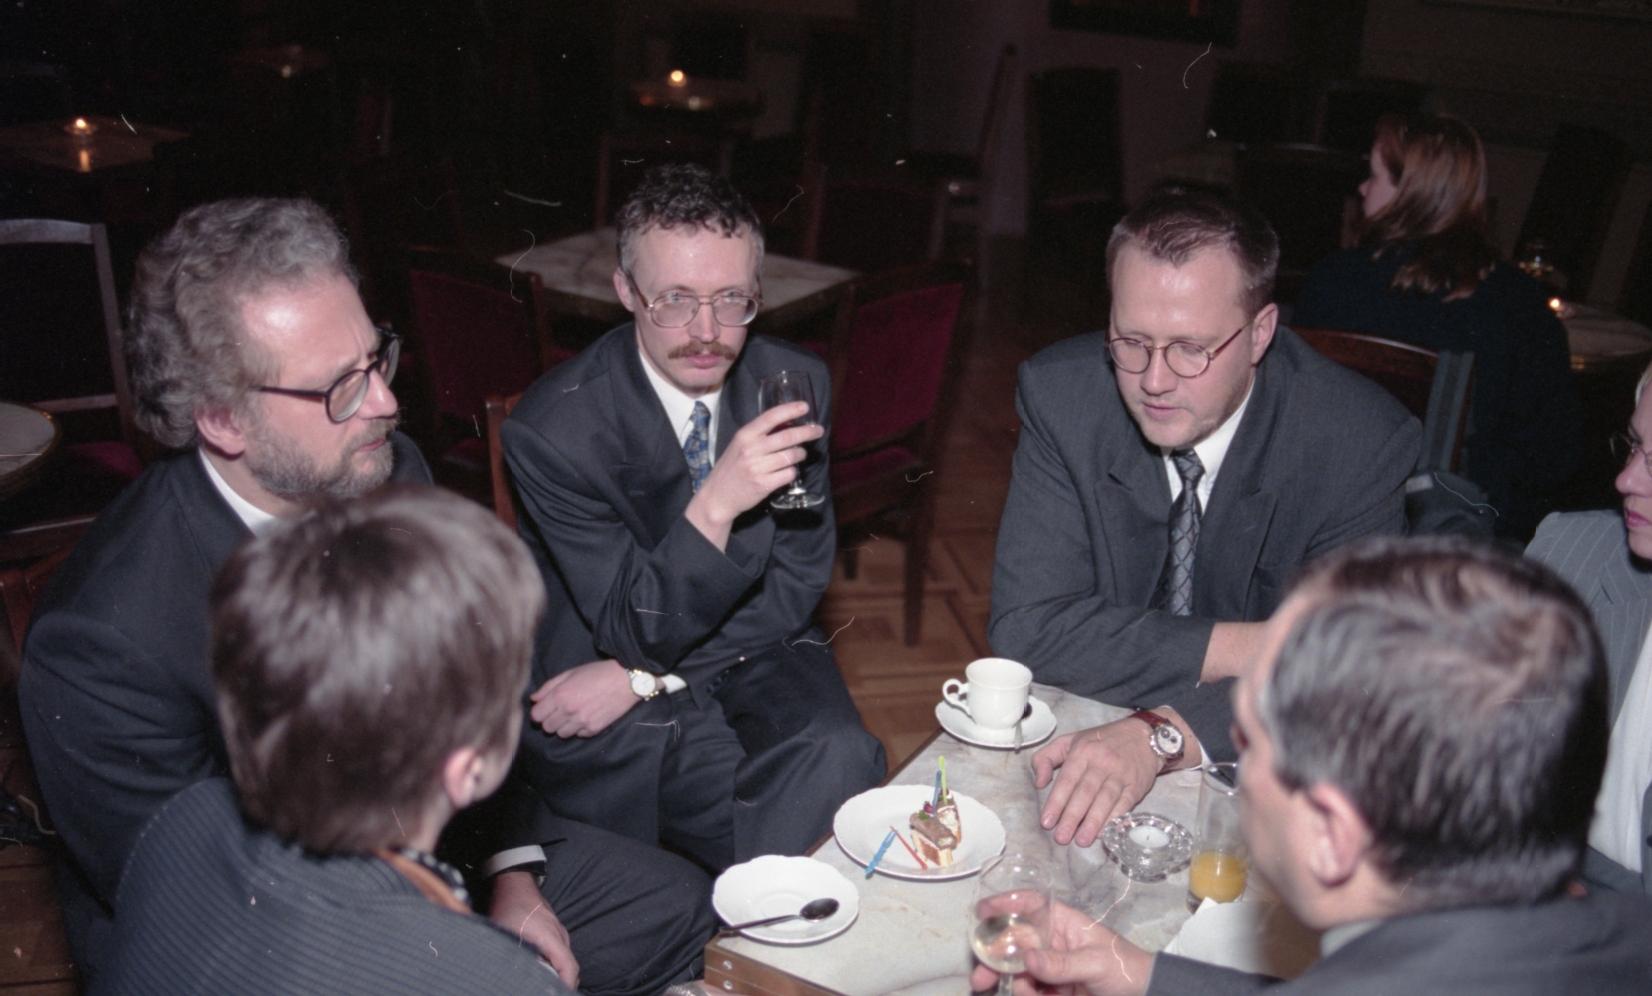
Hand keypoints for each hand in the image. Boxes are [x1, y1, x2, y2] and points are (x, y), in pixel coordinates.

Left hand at [489, 871, 580, 987]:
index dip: (566, 985)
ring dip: (558, 974)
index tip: (556, 994)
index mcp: (551, 937)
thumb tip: (511, 976)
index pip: (569, 967)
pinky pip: (560, 953)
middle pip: (570, 968)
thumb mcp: (505, 934)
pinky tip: (541, 970)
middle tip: (545, 992)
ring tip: (543, 985)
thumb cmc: (509, 907)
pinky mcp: (556, 932)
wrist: (515, 883)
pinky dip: (555, 965)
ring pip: (565, 961)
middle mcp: (560, 936)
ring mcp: (560, 932)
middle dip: (563, 984)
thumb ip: (513, 956)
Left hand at [529, 659, 638, 737]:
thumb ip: (549, 686)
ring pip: (562, 734)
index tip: (544, 710)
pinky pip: (579, 735)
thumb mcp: (571, 673)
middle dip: (550, 721)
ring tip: (574, 716)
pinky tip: (587, 717)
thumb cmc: (597, 673)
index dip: (539, 712)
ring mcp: (582, 722)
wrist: (626, 680)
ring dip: (564, 727)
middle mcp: (568, 711)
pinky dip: (580, 729)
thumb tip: (534, 699)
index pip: (536, 716)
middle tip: (559, 713)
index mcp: (560, 695)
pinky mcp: (594, 729)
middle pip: (547, 728)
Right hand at [685, 402, 823, 547]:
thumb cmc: (731, 468)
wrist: (717, 496)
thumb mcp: (739, 445)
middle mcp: (751, 449)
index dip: (790, 410)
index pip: (771, 417)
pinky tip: (787, 471)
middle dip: (807, 432)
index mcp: (745, 435)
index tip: (805, 407)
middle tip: (818, 430)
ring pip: (792, 456)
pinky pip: (789, 474)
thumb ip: (759, 435)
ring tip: (800, 454)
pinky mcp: (764, 485)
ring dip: (801, 454)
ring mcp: (758, 468)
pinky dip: (792, 472)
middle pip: (788, 437)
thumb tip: (787, 424)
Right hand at [967, 901, 1150, 995]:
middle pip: (1014, 943)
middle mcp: (1052, 942)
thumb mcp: (1096, 963)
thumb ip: (1062, 963)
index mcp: (1064, 923)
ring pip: (1017, 970)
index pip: (1031, 906)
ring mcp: (1051, 967)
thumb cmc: (1126, 969)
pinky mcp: (1052, 989)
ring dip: (1008, 983)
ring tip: (1019, 994)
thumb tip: (1028, 959)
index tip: (981, 912)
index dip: (1005, 904)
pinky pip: (1029, 990)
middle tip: (980, 977)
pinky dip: (1026, 995)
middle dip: (994, 958)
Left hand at [1032, 717, 1163, 847]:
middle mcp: (1102, 762)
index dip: (1056, 802)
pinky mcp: (1137, 784)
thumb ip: (1046, 758)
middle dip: (1072, 817)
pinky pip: (1125, 803)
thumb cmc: (1101, 742)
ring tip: (1082, 840)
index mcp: (1082, 751)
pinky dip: (1114, 818)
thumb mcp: (1069, 741)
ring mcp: (1121, 773)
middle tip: (1062, 838)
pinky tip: (1104, 832)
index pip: (1067, 780)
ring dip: (1093, 822)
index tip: (1047, 822)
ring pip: (1105, 799)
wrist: (1142, 736)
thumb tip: (1038, 783)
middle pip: (1085, 792)